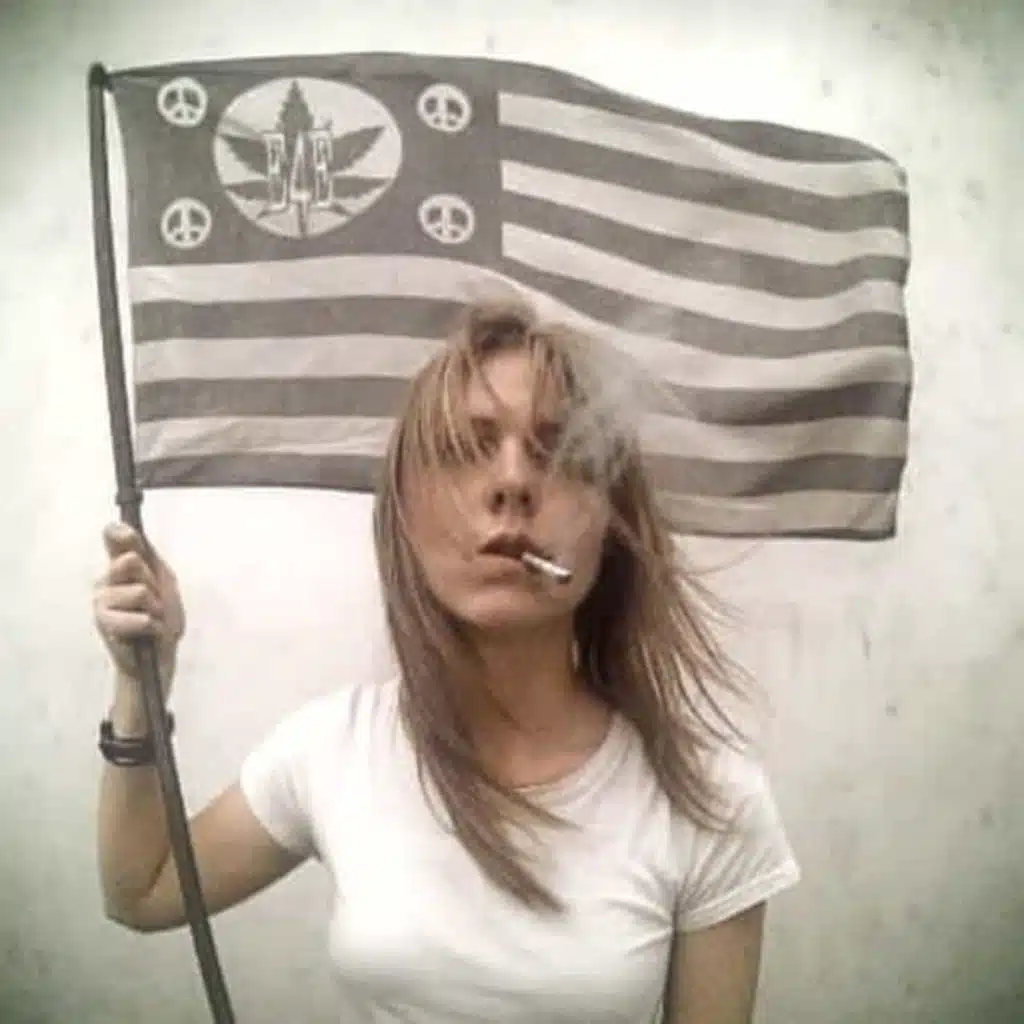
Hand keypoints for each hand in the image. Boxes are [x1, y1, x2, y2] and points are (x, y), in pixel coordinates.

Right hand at [92, 523, 184, 697]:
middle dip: (153, 582)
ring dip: (155, 608)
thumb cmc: (162, 614)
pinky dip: (152, 626)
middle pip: (131, 560)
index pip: (113, 535)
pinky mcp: (102, 621)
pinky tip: (145, 632)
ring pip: (139, 590)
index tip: (128, 535)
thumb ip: (146, 556)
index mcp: (122, 563)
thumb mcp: (164, 579)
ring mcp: (101, 598)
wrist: (159, 652)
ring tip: (150, 617)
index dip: (120, 532)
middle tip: (155, 600)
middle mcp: (106, 577)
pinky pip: (140, 617)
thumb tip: (126, 529)